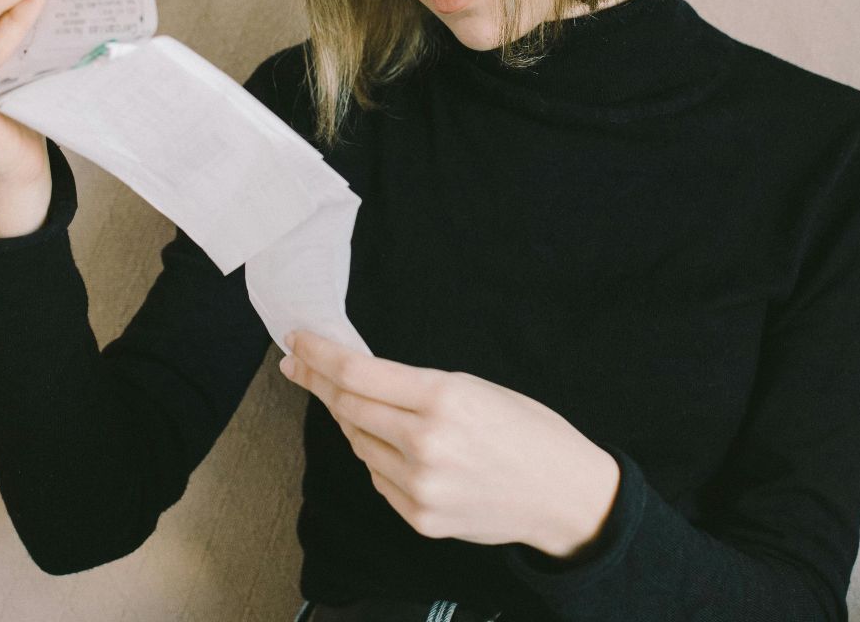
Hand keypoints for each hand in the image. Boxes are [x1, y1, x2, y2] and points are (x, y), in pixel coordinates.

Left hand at [278, 330, 620, 559]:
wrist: (563, 495)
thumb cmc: (527, 432)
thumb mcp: (476, 388)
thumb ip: (415, 386)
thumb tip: (356, 376)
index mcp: (443, 398)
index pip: (357, 373)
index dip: (318, 355)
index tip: (296, 342)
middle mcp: (425, 444)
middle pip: (347, 407)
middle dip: (317, 383)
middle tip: (299, 366)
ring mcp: (420, 486)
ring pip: (357, 444)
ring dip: (351, 422)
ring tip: (363, 407)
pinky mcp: (420, 518)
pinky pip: (378, 478)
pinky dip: (377, 457)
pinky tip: (396, 448)